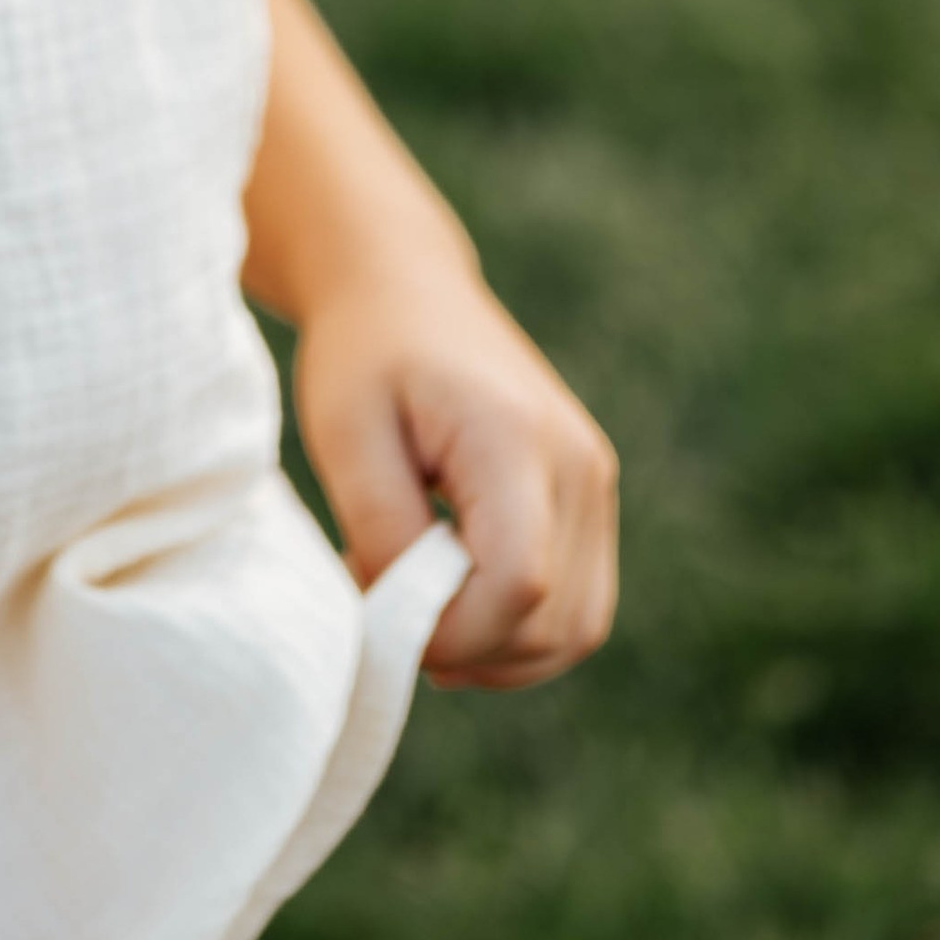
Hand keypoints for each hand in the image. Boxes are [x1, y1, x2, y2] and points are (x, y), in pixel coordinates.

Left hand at [293, 255, 618, 689]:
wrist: (406, 287)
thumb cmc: (364, 354)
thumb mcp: (343, 434)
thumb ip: (382, 529)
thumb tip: (414, 618)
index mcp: (516, 438)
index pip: (519, 584)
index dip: (453, 631)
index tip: (378, 614)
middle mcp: (578, 464)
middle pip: (556, 622)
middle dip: (468, 649)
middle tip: (385, 607)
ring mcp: (595, 482)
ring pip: (576, 628)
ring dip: (496, 652)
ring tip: (416, 604)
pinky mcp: (590, 497)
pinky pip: (577, 605)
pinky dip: (519, 631)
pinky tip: (452, 601)